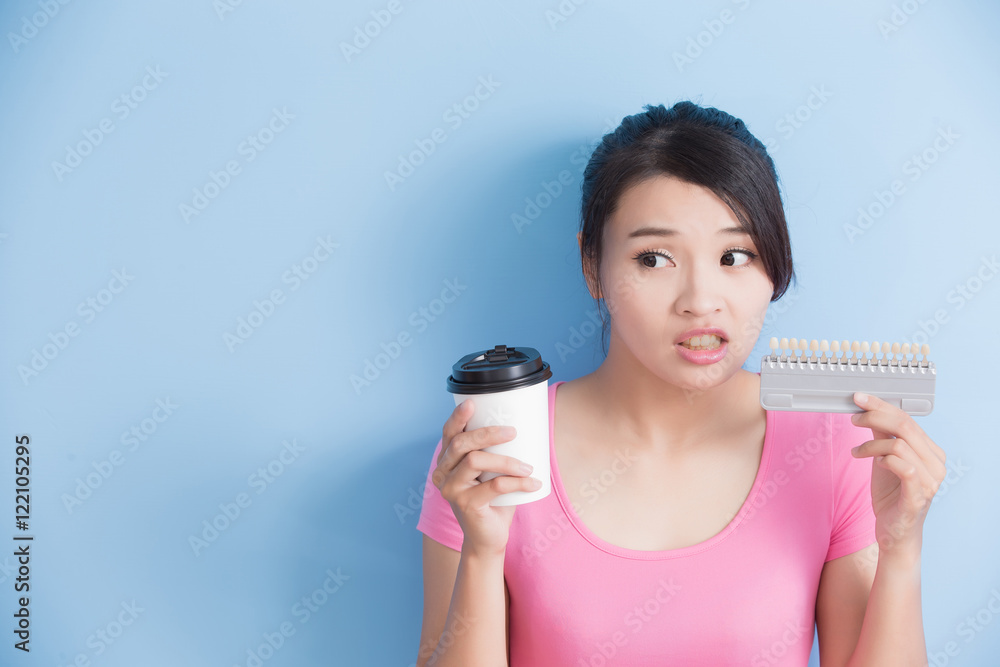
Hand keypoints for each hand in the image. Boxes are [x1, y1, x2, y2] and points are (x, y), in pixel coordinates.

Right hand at [432, 399, 540, 558]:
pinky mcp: (465, 505)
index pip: (448, 434)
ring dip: (507, 460)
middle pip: (461, 444)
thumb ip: (497, 452)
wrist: (487, 538)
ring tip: (528, 466)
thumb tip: (524, 425)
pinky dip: (517, 482)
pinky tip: (533, 483)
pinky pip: (494, 485)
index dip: (458, 417)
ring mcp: (451, 490)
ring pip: (476, 461)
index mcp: (446, 462)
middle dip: (488, 433)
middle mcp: (442, 474)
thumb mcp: (491, 472)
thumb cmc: (493, 500)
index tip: (472, 402)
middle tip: (513, 431)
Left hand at [849, 392, 946, 559]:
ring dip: (871, 444)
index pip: (908, 419)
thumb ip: (881, 436)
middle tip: (853, 418)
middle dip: (874, 417)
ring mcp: (930, 481)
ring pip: (899, 445)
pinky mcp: (918, 496)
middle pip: (905, 426)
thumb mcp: (883, 459)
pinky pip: (903, 468)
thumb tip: (868, 411)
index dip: (881, 405)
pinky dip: (884, 460)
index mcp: (931, 452)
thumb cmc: (891, 495)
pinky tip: (874, 463)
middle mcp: (936, 464)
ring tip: (857, 452)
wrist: (894, 533)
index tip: (859, 398)